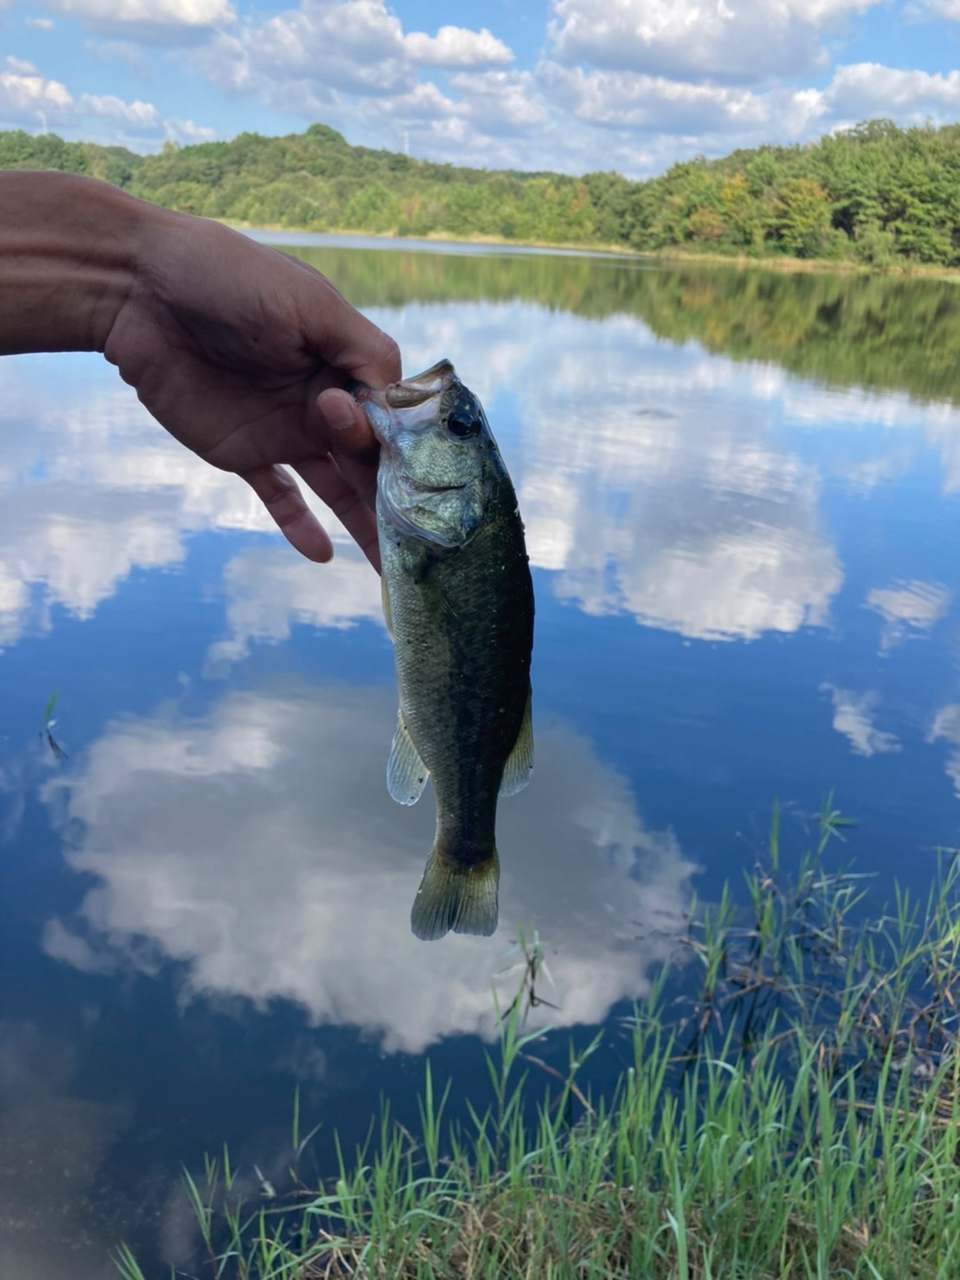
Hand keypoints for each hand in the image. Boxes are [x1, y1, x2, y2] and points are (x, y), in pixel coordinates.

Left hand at [103, 211, 398, 568]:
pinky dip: (298, 524)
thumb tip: (400, 400)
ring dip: (362, 523)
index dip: (403, 448)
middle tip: (420, 542)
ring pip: (335, 487)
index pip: (388, 417)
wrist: (139, 290)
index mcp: (344, 363)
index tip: (413, 477)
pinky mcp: (243, 452)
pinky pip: (278, 496)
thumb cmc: (229, 278)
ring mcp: (284, 430)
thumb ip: (361, 349)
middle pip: (370, 460)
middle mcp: (322, 401)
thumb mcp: (309, 303)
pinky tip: (320, 554)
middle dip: (395, 499)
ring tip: (389, 567)